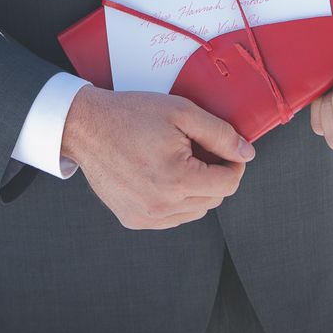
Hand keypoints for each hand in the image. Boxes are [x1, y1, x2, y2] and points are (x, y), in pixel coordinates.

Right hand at [62, 85, 254, 229]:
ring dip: (197, 189)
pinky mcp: (134, 220)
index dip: (233, 162)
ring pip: (195, 211)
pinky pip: (172, 217)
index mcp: (177, 180)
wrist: (86, 127)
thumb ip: (219, 133)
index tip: (225, 147)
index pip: (228, 183)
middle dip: (214, 174)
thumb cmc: (130, 115)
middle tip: (198, 148)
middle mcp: (162, 206)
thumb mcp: (181, 111)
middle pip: (214, 199)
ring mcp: (146, 217)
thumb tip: (246, 153)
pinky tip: (163, 175)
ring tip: (178, 160)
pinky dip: (176, 199)